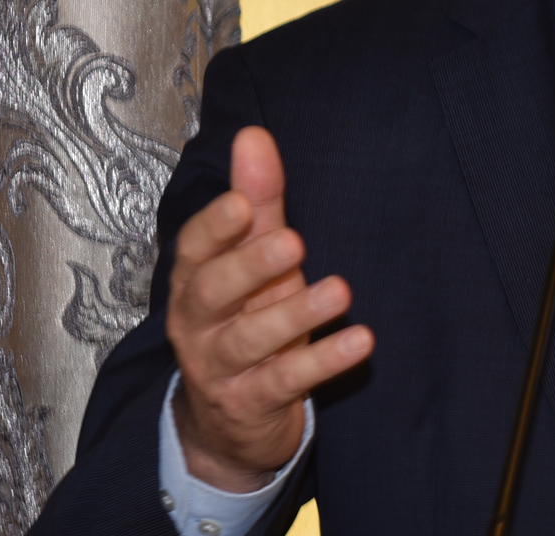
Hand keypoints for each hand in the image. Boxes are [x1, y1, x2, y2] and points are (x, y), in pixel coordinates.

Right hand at [166, 126, 374, 491]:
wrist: (230, 419)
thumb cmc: (244, 317)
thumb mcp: (251, 257)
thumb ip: (255, 199)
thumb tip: (254, 135)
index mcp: (194, 280)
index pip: (193, 249)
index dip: (215, 227)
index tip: (243, 204)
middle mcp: (198, 323)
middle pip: (214, 292)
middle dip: (251, 265)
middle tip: (293, 242)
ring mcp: (220, 367)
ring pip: (250, 339)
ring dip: (295, 313)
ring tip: (340, 291)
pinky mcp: (252, 403)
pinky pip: (287, 381)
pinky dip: (324, 361)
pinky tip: (361, 341)